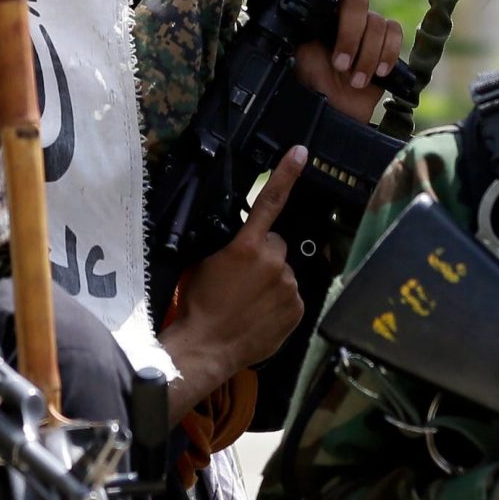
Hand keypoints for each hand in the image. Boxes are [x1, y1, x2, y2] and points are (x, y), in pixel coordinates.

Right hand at [162, 147, 307, 421]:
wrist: (206, 346)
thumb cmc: (198, 304)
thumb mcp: (204, 262)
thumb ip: (230, 245)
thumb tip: (242, 238)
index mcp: (247, 246)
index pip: (270, 201)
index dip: (286, 174)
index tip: (300, 153)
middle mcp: (274, 262)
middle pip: (276, 245)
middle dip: (265, 254)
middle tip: (242, 277)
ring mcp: (288, 287)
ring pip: (284, 271)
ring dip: (272, 280)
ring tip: (248, 301)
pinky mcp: (297, 309)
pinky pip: (291, 296)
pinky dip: (279, 302)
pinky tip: (259, 313)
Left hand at [291, 0, 403, 122]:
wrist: (334, 110)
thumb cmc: (312, 83)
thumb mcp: (299, 55)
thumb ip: (301, 32)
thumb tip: (300, 16)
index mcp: (324, 16)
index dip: (342, 24)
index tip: (334, 54)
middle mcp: (347, 19)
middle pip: (359, 3)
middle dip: (352, 37)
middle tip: (342, 66)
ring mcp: (368, 31)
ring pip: (379, 23)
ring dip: (368, 55)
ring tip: (357, 81)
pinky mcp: (387, 46)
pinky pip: (394, 33)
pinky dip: (388, 53)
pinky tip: (379, 72)